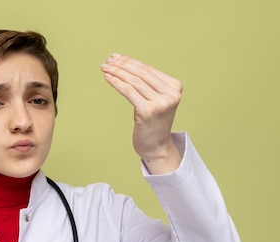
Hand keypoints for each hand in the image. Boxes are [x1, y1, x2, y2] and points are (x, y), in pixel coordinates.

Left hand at [100, 54, 182, 173]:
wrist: (156, 146)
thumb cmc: (153, 122)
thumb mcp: (156, 99)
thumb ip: (148, 84)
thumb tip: (124, 64)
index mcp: (175, 87)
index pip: (148, 70)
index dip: (130, 61)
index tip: (115, 57)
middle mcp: (171, 94)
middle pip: (141, 73)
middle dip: (122, 65)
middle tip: (107, 60)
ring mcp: (161, 103)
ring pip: (134, 81)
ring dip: (116, 72)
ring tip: (104, 67)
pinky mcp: (148, 111)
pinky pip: (129, 92)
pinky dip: (116, 83)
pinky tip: (107, 77)